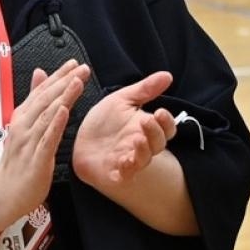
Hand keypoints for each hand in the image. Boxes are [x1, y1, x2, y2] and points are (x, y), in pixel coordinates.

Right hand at [0, 60, 87, 221]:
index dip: (58, 76)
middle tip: (81, 67)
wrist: (3, 193)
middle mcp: (24, 126)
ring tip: (77, 82)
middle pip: (46, 99)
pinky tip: (64, 111)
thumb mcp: (24, 125)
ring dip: (63, 96)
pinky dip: (55, 124)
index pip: (42, 91)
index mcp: (23, 117)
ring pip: (48, 115)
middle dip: (64, 81)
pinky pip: (47, 139)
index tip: (73, 63)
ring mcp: (30, 142)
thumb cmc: (16, 162)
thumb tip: (40, 73)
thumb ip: (33, 99)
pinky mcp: (36, 159)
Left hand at [72, 71, 177, 187]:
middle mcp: (142, 146)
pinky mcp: (114, 172)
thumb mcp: (123, 99)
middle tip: (147, 121)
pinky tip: (124, 161)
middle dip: (156, 133)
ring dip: (144, 150)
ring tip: (138, 138)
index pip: (166, 128)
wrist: (81, 139)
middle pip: (159, 144)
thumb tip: (168, 75)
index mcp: (147, 128)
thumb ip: (145, 89)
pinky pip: (125, 175)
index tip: (160, 111)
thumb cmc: (105, 121)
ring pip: (144, 159)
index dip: (167, 122)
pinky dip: (127, 170)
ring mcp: (129, 160)